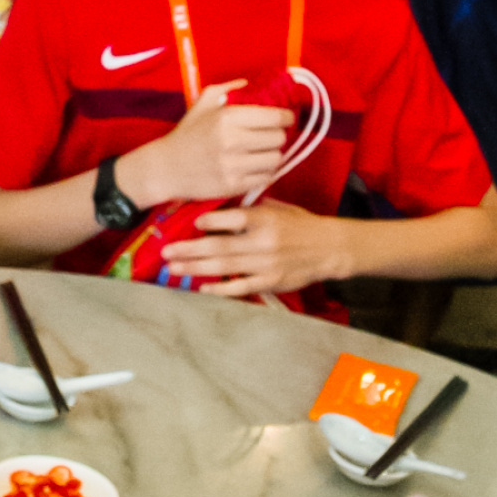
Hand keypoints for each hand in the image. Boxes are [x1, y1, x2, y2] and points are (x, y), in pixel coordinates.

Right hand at [135, 83, 293, 205]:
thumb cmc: (187, 134)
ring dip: (273, 155)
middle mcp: (232, 141)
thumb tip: (251, 84)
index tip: (285, 118)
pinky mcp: (233, 186)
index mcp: (227, 117)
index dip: (285, 117)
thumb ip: (228, 88)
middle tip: (270, 136)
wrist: (166, 168)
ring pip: (276, 159)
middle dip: (278, 135)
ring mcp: (233, 165)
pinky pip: (266, 178)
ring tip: (263, 152)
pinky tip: (254, 166)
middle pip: (279, 138)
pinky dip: (265, 172)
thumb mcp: (203, 103)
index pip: (274, 116)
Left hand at [154, 199, 347, 300]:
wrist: (329, 248)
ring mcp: (266, 264)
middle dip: (190, 249)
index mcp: (265, 219)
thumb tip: (219, 208)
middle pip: (220, 246)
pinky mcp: (270, 281)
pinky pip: (241, 287)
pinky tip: (202, 287)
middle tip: (167, 251)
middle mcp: (263, 241)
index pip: (232, 219)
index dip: (209, 221)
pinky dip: (221, 289)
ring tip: (174, 268)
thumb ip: (251, 208)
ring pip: (225, 267)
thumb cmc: (301, 224)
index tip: (191, 222)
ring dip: (196, 268)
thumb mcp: (278, 207)